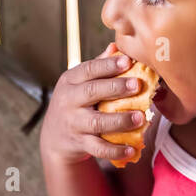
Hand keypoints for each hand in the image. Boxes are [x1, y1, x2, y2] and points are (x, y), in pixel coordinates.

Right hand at [40, 42, 147, 166]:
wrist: (55, 137)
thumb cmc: (75, 102)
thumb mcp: (79, 83)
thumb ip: (98, 66)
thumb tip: (116, 45)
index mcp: (70, 81)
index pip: (89, 69)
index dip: (108, 65)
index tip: (128, 61)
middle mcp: (69, 100)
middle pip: (92, 92)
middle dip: (116, 88)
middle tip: (138, 85)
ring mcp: (74, 123)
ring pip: (97, 122)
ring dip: (120, 120)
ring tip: (140, 117)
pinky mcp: (80, 143)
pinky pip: (98, 148)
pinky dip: (115, 150)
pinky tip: (132, 149)